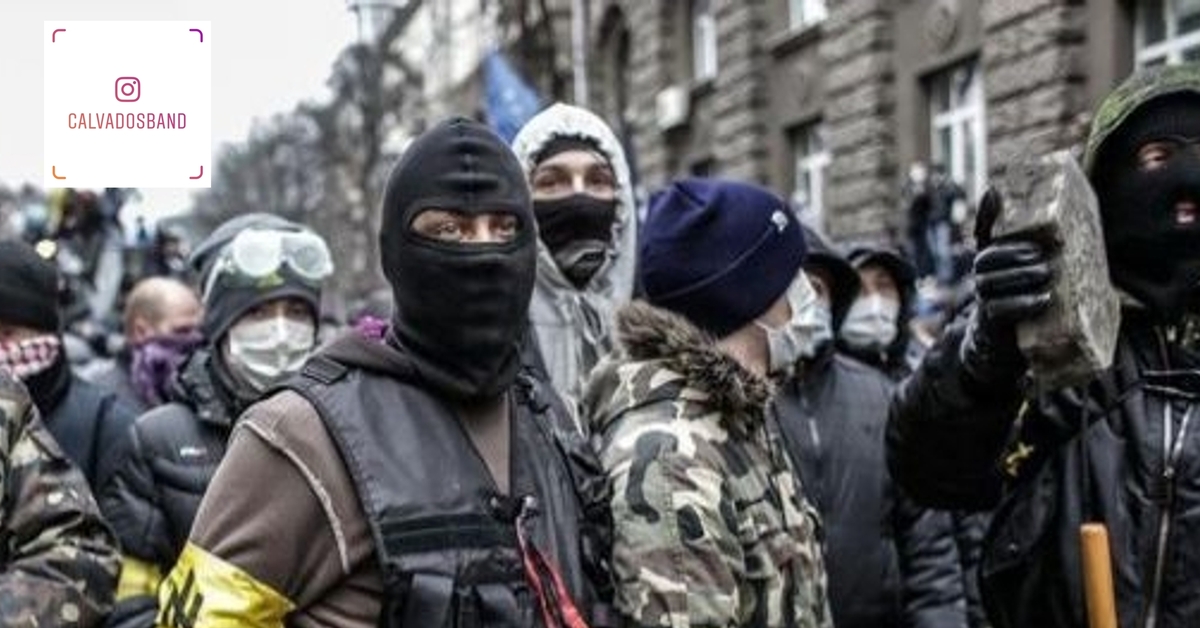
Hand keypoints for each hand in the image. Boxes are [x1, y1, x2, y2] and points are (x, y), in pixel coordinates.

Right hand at [961, 189, 1054, 385]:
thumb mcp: (1037, 277)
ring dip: (1017, 276)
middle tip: (1040, 254)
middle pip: (985, 260)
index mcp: (993, 263)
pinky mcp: (991, 325)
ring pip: (989, 283)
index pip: (985, 233)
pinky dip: (1020, 304)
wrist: (1003, 350)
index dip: (987, 213)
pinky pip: (997, 310)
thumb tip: (1075, 229)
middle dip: (1011, 254)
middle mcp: (983, 279)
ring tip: (1044, 274)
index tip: (994, 190)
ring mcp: (984, 301)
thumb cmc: (1027, 306)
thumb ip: (1047, 253)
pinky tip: (1042, 300)